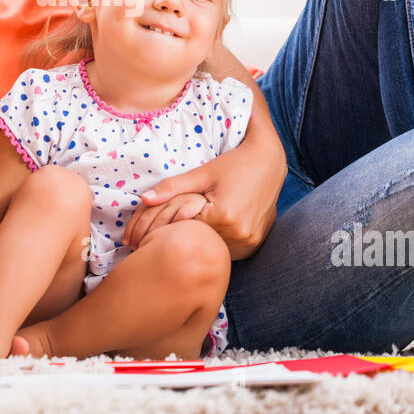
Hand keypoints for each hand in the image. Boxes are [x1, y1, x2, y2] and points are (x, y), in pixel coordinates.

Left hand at [124, 142, 281, 259]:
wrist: (270, 163)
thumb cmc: (234, 164)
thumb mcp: (202, 173)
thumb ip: (172, 188)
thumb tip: (144, 199)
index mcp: (223, 216)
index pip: (185, 229)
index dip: (170, 226)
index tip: (160, 224)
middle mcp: (238, 234)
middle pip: (200, 241)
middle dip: (186, 234)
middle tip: (175, 225)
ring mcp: (249, 242)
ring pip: (213, 249)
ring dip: (203, 241)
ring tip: (196, 227)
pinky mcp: (254, 245)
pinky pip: (228, 250)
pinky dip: (217, 242)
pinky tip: (213, 230)